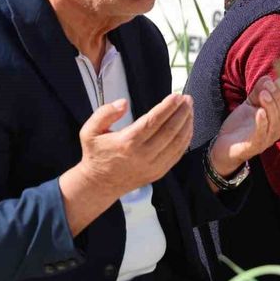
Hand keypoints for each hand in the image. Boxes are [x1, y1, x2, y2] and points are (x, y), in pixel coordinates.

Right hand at [77, 93, 193, 196]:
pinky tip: (188, 127)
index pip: (153, 121)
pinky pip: (177, 154)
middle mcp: (143, 155)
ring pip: (177, 142)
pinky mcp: (159, 172)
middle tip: (188, 99)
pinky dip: (186, 140)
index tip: (176, 96)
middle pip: (169, 130)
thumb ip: (104, 113)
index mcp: (127, 142)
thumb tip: (123, 103)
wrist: (99, 185)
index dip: (167, 108)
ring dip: (186, 124)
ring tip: (190, 109)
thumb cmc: (96, 154)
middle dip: (181, 113)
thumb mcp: (89, 131)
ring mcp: (153, 166)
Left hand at [209, 76, 279, 176]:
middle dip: (277, 97)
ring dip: (270, 106)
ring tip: (263, 94)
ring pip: (274, 122)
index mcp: (276, 121)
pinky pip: (261, 135)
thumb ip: (257, 92)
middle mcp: (275, 131)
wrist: (224, 146)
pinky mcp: (254, 146)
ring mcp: (266, 140)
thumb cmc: (239, 125)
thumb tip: (267, 78)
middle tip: (268, 85)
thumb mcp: (249, 105)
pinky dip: (262, 123)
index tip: (279, 80)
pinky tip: (260, 111)